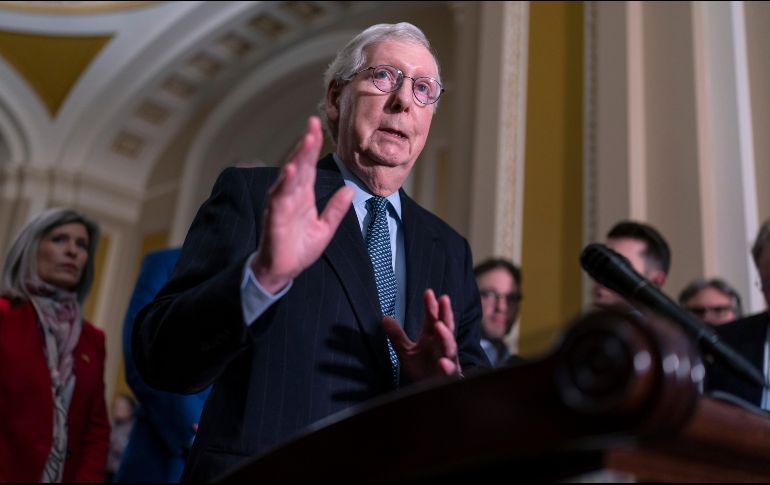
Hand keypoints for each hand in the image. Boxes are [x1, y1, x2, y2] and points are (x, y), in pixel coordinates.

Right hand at [252, 116, 353, 292]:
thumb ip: (336, 210)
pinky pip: (279, 199)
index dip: (312, 146)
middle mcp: (291, 195)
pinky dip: (284, 184)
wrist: (283, 272)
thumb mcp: (325, 229)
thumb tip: (350, 190)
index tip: (317, 126)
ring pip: (289, 177)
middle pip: (298, 164)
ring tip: (306, 141)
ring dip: (296, 158)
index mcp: (303, 196)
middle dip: (305, 144)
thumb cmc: (299, 249)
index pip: (308, 165)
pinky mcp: (274, 218)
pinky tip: (291, 171)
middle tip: (313, 123)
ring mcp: (281, 205)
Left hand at [382, 289, 461, 380]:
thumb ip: (397, 336)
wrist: (430, 394)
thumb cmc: (422, 371)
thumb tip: (385, 318)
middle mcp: (441, 346)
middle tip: (444, 299)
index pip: (432, 319)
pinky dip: (447, 366)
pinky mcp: (449, 376)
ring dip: (446, 336)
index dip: (431, 306)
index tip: (428, 293)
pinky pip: (450, 371)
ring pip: (450, 346)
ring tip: (439, 326)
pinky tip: (443, 362)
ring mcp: (447, 360)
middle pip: (445, 327)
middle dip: (445, 313)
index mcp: (432, 338)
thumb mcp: (406, 352)